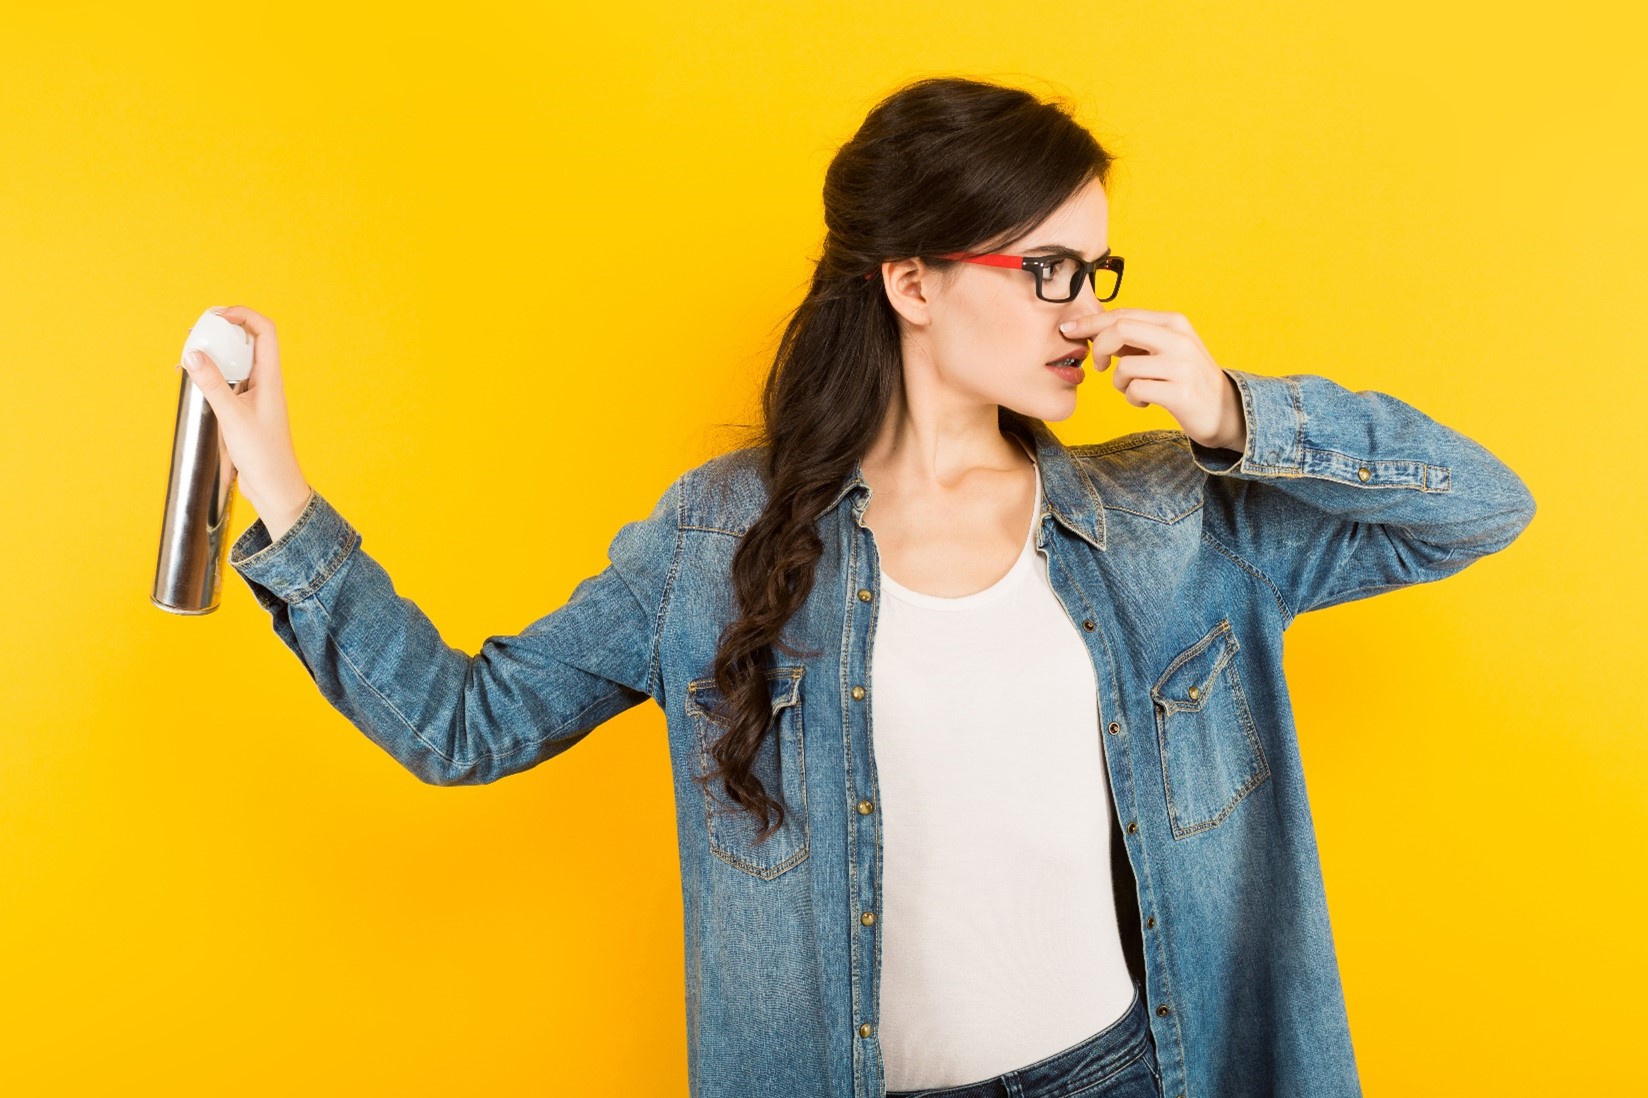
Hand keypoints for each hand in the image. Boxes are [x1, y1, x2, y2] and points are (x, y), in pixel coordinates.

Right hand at [178, 305, 312, 529]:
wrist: (275, 487)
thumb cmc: (263, 455)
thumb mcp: (232, 417)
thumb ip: (212, 384)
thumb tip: (192, 353)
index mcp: (271, 378)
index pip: (265, 331)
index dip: (243, 315)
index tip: (216, 316)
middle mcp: (266, 383)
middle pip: (249, 342)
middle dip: (223, 331)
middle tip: (196, 332)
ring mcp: (256, 396)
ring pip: (236, 363)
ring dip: (215, 353)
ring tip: (188, 354)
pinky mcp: (246, 410)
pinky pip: (229, 382)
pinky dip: (212, 375)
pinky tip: (193, 379)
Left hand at [1059, 308, 1247, 451]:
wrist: (1225, 411)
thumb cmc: (1186, 378)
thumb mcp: (1165, 349)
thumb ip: (1135, 338)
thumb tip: (1092, 328)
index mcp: (1174, 322)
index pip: (1123, 314)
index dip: (1091, 322)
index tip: (1068, 331)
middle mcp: (1179, 339)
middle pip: (1120, 329)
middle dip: (1098, 347)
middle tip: (1096, 365)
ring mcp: (1181, 366)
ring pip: (1124, 367)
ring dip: (1119, 383)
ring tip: (1133, 389)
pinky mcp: (1180, 393)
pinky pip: (1135, 391)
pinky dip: (1132, 399)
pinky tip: (1144, 401)